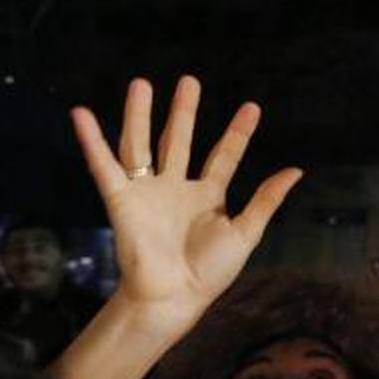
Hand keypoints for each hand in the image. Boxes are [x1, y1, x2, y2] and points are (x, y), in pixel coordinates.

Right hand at [70, 76, 300, 336]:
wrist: (174, 297)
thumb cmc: (210, 271)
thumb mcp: (246, 232)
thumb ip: (266, 199)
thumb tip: (296, 170)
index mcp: (208, 197)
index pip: (224, 156)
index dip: (237, 133)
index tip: (252, 107)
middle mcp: (176, 189)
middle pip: (178, 140)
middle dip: (184, 112)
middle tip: (189, 81)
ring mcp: (147, 192)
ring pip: (142, 144)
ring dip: (140, 115)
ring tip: (142, 84)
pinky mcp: (121, 200)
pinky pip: (104, 165)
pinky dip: (92, 141)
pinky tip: (82, 114)